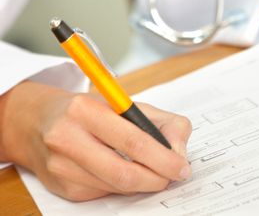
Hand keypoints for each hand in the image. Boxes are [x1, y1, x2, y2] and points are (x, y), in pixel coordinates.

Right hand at [0, 80, 191, 200]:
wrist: (36, 122)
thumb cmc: (86, 111)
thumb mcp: (121, 103)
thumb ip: (157, 120)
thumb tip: (180, 147)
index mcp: (86, 110)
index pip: (132, 140)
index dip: (162, 157)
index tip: (182, 165)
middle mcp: (68, 138)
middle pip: (123, 172)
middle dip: (156, 178)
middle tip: (174, 176)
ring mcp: (62, 167)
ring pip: (115, 187)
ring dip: (142, 184)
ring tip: (154, 172)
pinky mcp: (62, 189)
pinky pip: (103, 194)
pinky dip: (121, 187)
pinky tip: (125, 173)